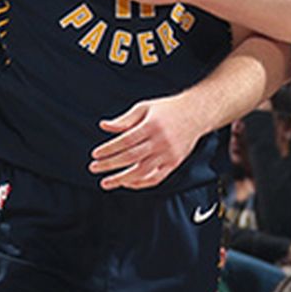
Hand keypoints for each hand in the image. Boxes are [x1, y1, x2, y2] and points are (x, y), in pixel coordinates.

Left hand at [88, 94, 207, 189]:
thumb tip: (104, 126)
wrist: (196, 114)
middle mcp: (160, 141)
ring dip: (121, 179)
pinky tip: (127, 183)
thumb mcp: (145, 108)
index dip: (109, 149)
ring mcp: (168, 154)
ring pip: (141, 171)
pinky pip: (155, 179)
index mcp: (151, 126)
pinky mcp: (174, 163)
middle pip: (130, 157)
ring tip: (106, 183)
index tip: (95, 154)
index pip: (125, 141)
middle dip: (109, 165)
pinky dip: (140, 183)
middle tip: (93, 168)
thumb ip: (124, 119)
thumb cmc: (167, 109)